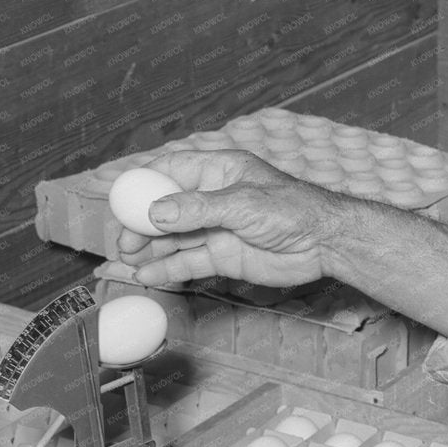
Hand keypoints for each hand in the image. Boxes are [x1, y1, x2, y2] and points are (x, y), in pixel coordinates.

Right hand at [114, 150, 340, 288]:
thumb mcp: (243, 204)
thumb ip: (198, 209)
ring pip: (173, 238)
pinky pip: (188, 261)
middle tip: (124, 242)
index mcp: (218, 171)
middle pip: (165, 208)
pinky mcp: (223, 256)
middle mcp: (213, 198)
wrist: (326, 244)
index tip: (121, 201)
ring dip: (150, 249)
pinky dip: (167, 269)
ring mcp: (216, 228)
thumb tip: (155, 212)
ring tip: (129, 261)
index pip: (170, 170)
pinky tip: (148, 275)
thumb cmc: (293, 210)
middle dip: (141, 224)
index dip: (144, 184)